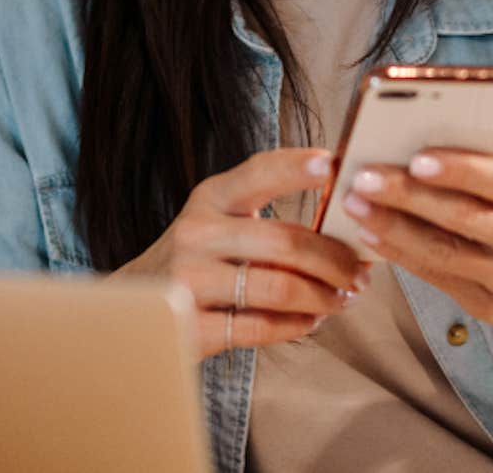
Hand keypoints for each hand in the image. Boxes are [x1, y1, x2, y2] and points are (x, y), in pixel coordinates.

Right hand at [111, 148, 371, 359]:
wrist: (130, 306)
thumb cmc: (198, 256)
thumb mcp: (219, 218)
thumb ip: (267, 210)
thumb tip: (345, 210)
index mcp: (211, 196)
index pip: (260, 172)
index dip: (299, 167)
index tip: (335, 165)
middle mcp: (197, 233)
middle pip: (285, 241)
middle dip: (335, 259)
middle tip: (361, 271)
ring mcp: (189, 281)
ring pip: (278, 288)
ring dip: (323, 296)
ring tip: (343, 298)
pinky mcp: (189, 327)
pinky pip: (260, 327)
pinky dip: (297, 325)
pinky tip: (312, 320)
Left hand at [341, 147, 492, 355]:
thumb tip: (443, 135)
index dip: (459, 170)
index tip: (418, 158)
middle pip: (463, 218)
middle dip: (407, 197)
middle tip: (364, 177)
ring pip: (444, 253)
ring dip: (393, 228)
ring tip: (355, 205)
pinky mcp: (491, 309)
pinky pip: (438, 278)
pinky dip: (401, 256)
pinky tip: (371, 236)